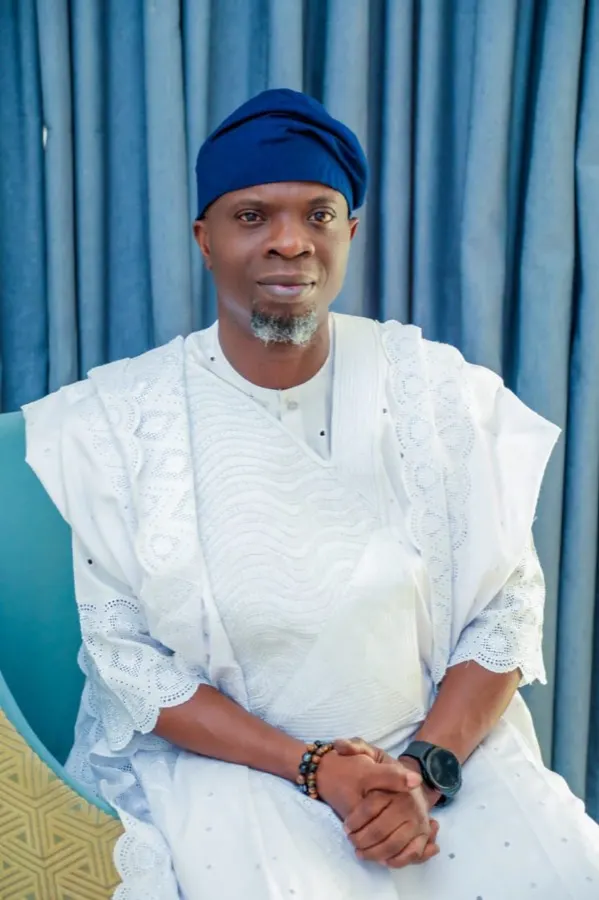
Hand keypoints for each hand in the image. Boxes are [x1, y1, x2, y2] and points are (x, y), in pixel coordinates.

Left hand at [335, 738, 440, 867]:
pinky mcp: (423, 833)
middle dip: (362, 839)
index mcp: (395, 783)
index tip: (345, 826)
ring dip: (375, 853)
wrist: (409, 779)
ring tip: (361, 852)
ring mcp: (418, 819)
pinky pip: (412, 853)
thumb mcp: (369, 752)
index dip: (354, 820)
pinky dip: (397, 860)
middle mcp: (408, 802)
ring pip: (394, 844)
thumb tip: (339, 745)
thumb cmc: (382, 769)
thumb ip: (354, 747)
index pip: (370, 807)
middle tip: (351, 841)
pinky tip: (382, 860)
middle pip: (380, 829)